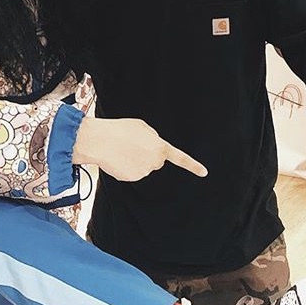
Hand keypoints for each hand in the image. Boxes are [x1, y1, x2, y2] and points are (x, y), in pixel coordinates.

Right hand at [73, 117, 207, 181]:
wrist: (101, 141)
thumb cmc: (120, 130)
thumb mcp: (141, 127)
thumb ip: (153, 137)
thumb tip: (154, 148)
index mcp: (160, 146)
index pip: (180, 157)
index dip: (193, 166)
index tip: (204, 173)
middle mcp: (155, 161)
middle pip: (155, 161)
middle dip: (148, 155)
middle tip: (133, 145)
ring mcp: (144, 171)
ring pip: (143, 167)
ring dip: (134, 160)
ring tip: (122, 149)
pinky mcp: (132, 178)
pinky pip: (131, 173)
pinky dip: (125, 167)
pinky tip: (117, 159)